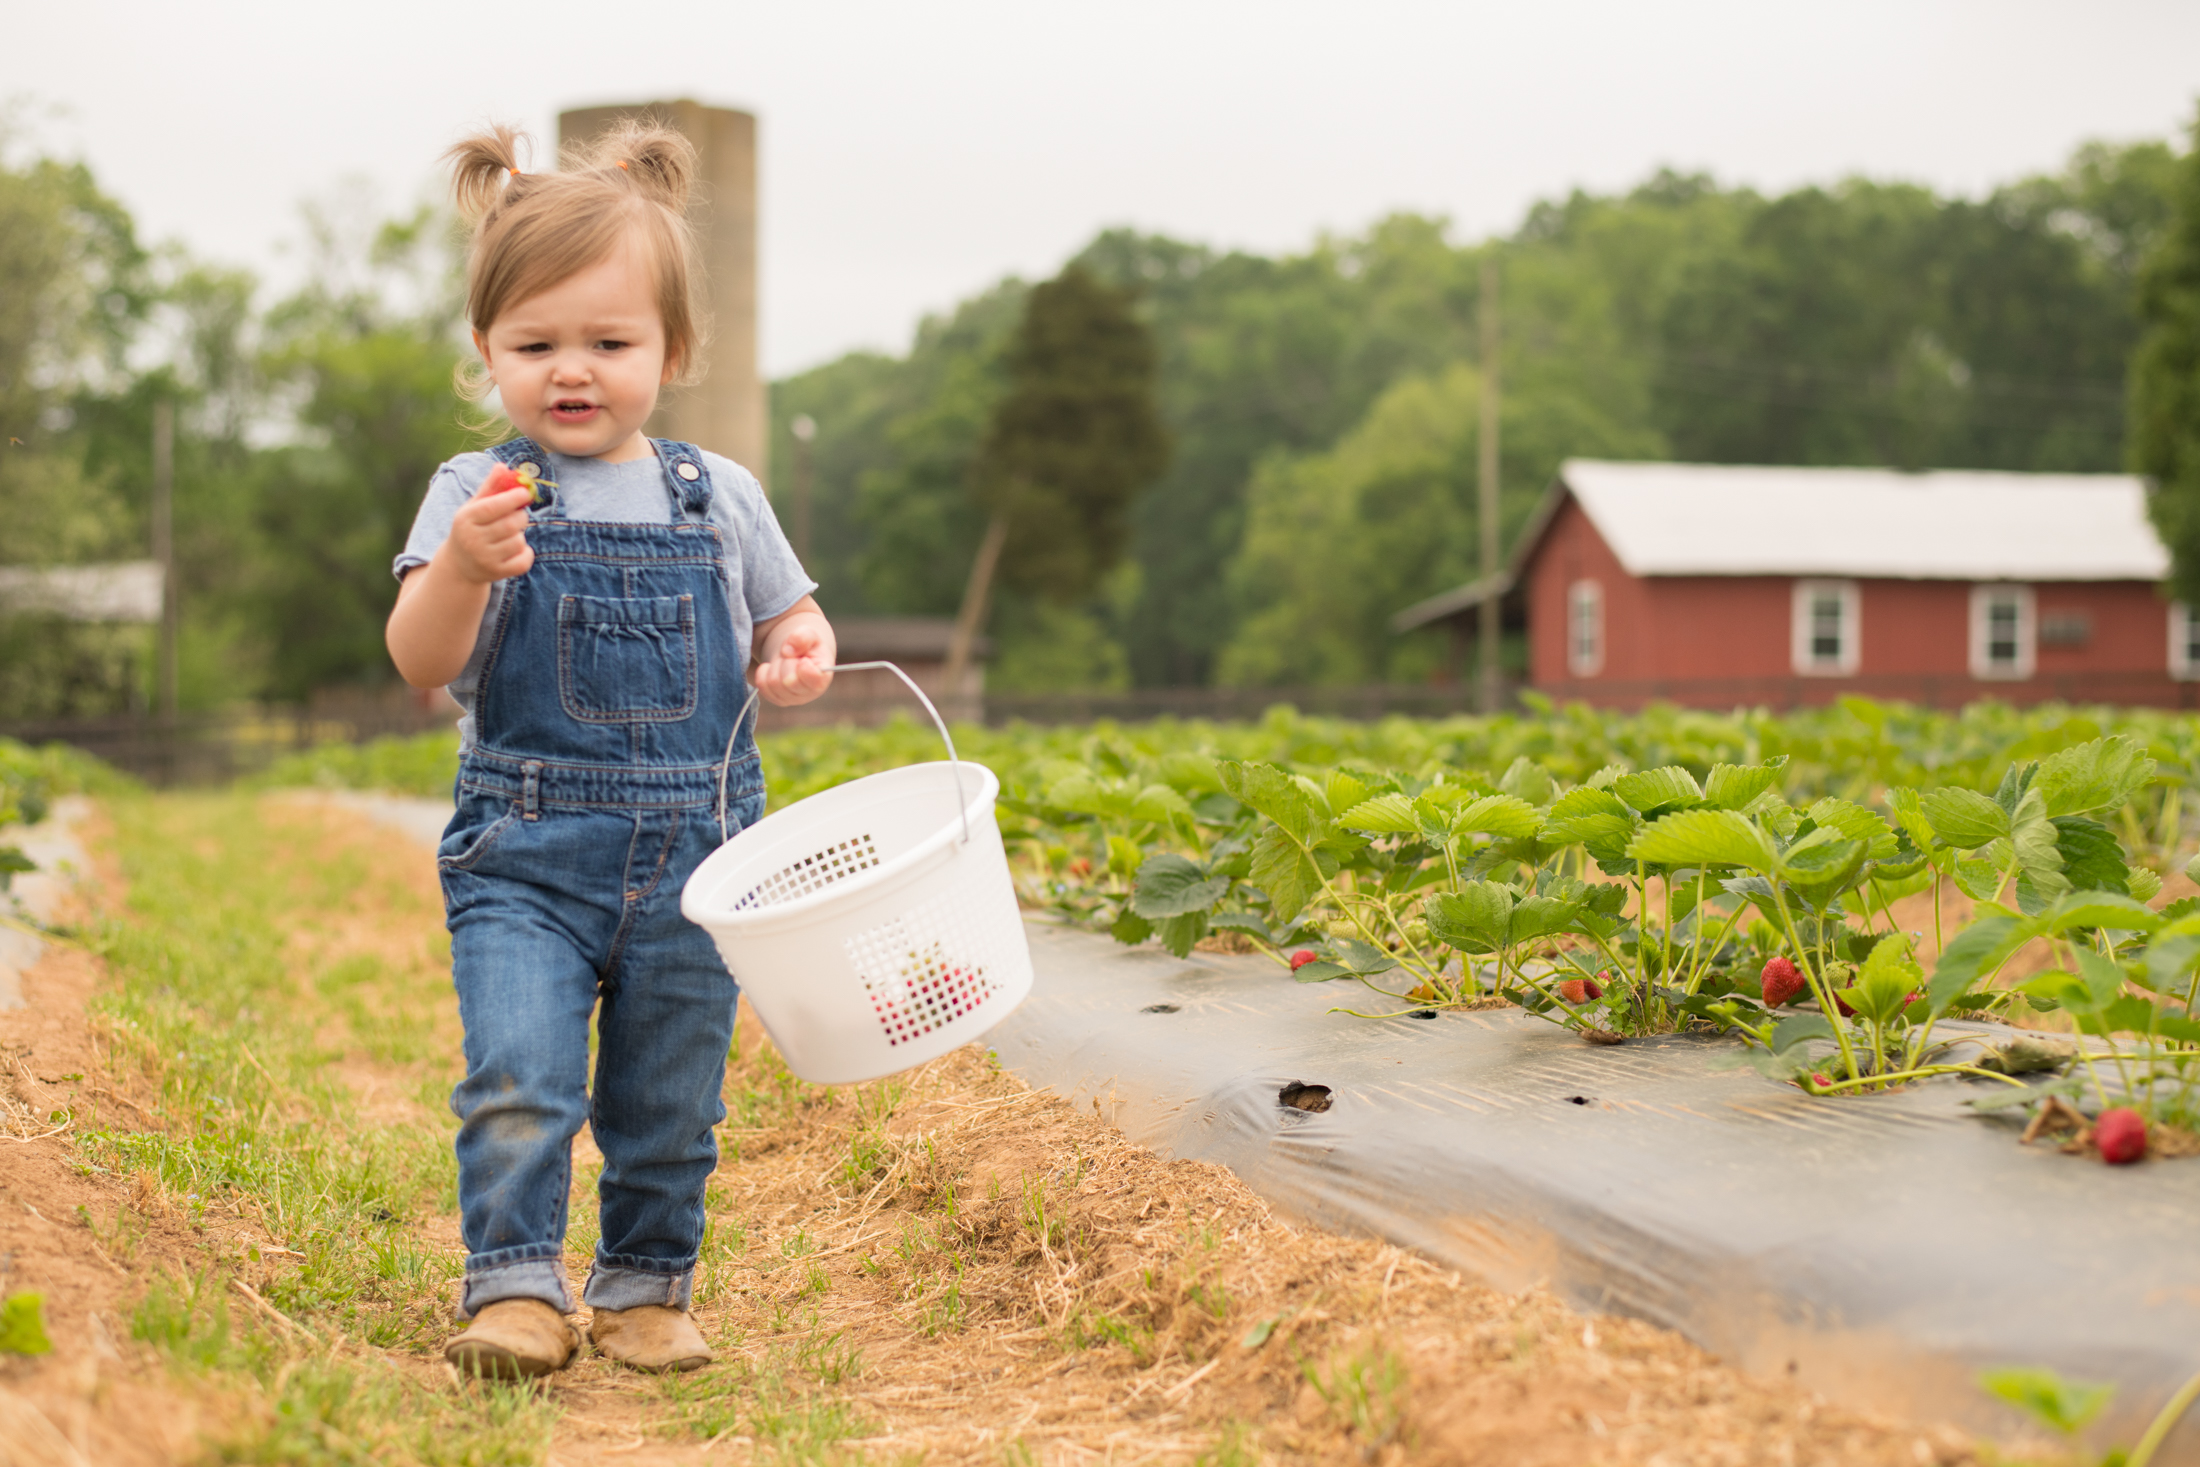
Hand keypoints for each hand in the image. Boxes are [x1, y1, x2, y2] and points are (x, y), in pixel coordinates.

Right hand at [440, 466, 534, 584]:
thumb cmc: (471, 528)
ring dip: (521, 535)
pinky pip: (523, 561)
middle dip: (521, 516)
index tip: (526, 492)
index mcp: (466, 519)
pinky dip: (526, 553)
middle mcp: (473, 540)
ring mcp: (484, 558)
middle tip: (519, 515)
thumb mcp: (474, 507)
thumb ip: (490, 487)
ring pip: (518, 541)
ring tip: (511, 534)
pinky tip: (518, 549)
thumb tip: (502, 466)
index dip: (512, 498)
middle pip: (510, 524)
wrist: (460, 565)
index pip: (493, 507)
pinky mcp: (496, 573)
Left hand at [752, 607, 835, 706]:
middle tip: (792, 655)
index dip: (805, 668)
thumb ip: (803, 637)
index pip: (815, 680)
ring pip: (773, 683)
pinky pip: (762, 686)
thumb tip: (787, 650)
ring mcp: (793, 698)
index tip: (804, 658)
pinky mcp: (778, 699)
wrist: (799, 653)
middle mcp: (810, 692)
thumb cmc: (807, 644)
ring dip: (775, 665)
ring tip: (784, 660)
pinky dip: (763, 672)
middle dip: (786, 661)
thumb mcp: (809, 633)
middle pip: (788, 680)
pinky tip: (773, 666)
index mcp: (823, 677)